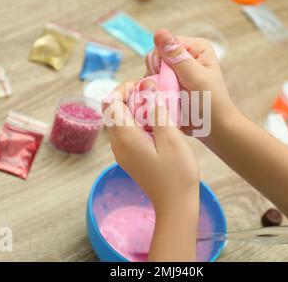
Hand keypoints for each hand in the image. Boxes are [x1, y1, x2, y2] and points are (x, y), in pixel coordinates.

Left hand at [102, 81, 199, 214]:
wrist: (176, 205)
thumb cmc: (177, 173)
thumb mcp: (170, 137)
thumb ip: (157, 109)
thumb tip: (146, 84)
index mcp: (125, 136)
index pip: (110, 101)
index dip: (125, 88)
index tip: (147, 87)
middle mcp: (117, 143)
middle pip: (113, 109)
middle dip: (132, 96)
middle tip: (156, 95)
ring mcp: (121, 151)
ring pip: (120, 119)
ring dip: (136, 109)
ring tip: (159, 109)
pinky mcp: (129, 156)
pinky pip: (127, 131)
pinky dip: (139, 121)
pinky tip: (158, 125)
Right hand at [145, 29, 237, 139]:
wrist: (214, 129)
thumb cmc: (210, 104)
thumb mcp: (195, 78)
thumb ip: (177, 56)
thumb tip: (160, 32)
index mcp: (196, 48)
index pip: (166, 44)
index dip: (160, 60)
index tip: (167, 78)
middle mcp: (185, 56)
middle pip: (156, 57)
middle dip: (157, 74)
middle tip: (169, 90)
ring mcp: (176, 71)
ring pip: (151, 71)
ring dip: (155, 85)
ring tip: (168, 98)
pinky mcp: (170, 84)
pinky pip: (152, 83)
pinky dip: (154, 92)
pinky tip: (162, 101)